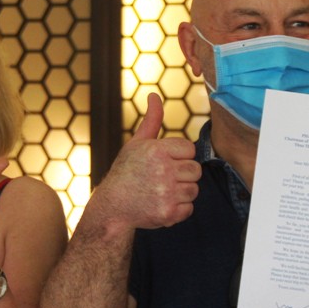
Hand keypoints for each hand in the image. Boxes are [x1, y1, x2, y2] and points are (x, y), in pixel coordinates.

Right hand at [91, 93, 200, 230]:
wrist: (113, 206)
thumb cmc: (126, 171)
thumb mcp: (137, 143)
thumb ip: (152, 120)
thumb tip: (154, 95)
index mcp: (157, 151)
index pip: (190, 150)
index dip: (179, 157)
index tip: (164, 163)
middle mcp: (163, 171)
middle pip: (196, 170)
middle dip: (183, 174)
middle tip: (163, 179)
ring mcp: (166, 193)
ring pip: (194, 189)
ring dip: (181, 192)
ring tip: (162, 191)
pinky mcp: (169, 213)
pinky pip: (189, 208)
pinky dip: (179, 209)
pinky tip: (162, 204)